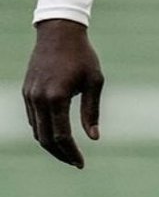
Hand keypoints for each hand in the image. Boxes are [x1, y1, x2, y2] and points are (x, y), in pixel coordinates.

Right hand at [23, 19, 103, 167]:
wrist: (59, 33)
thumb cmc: (82, 56)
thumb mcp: (94, 81)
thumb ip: (91, 111)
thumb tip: (94, 137)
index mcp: (57, 97)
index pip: (61, 136)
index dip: (71, 153)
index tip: (81, 163)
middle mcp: (38, 99)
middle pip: (45, 139)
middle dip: (60, 154)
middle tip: (75, 162)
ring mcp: (29, 96)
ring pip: (36, 131)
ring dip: (51, 144)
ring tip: (68, 152)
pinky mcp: (26, 92)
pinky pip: (33, 119)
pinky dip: (43, 131)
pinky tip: (56, 134)